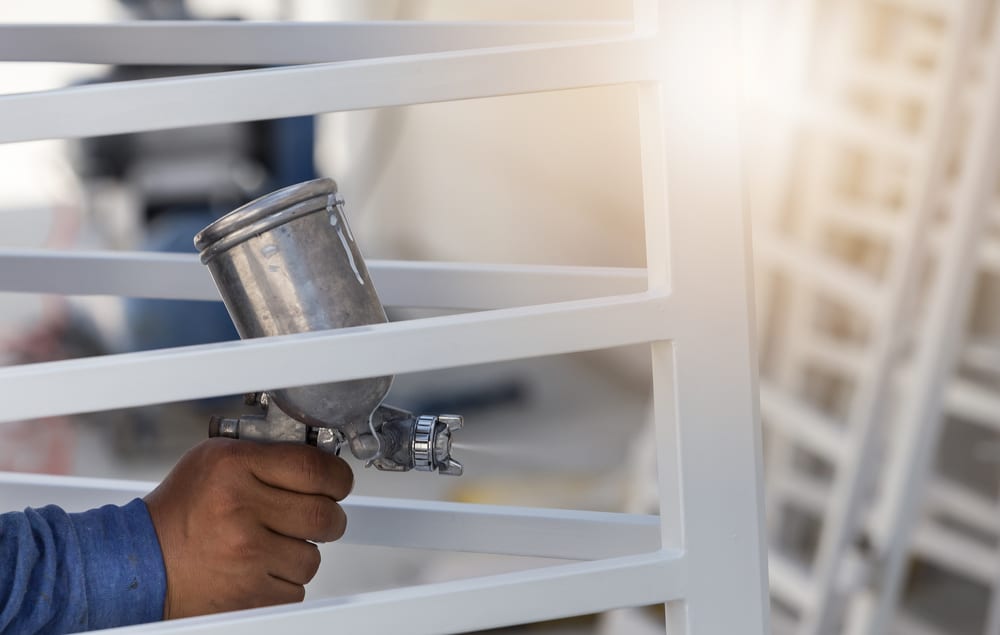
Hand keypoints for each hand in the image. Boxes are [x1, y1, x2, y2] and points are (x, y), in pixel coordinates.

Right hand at [143, 438, 352, 618]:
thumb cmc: (182, 509)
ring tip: (273, 542)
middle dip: (329, 516)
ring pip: (313, 556)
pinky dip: (286, 580)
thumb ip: (267, 455)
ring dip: (303, 551)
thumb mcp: (215, 460)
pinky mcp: (248, 594)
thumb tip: (322, 460)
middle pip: (324, 515)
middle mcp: (239, 509)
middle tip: (316, 514)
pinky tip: (260, 566)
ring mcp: (245, 556)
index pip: (314, 468)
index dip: (338, 477)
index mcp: (233, 468)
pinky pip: (296, 588)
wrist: (142, 563)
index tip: (338, 483)